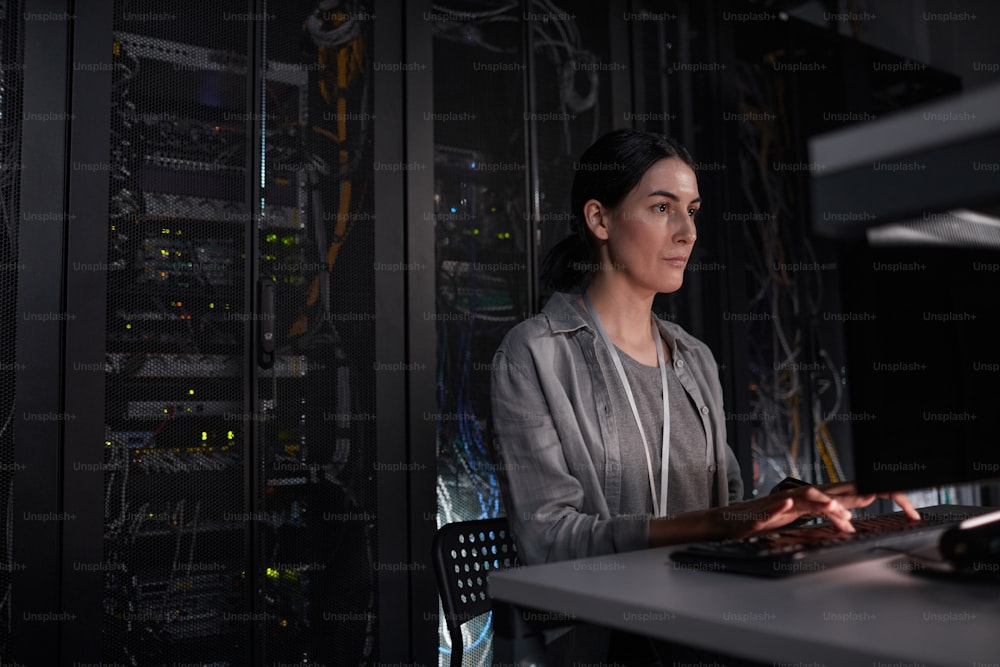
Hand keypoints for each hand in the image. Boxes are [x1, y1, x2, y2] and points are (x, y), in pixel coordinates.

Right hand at [710, 482, 920, 539]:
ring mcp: (779, 503)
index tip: (879, 505)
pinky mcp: (761, 512)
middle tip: (874, 497)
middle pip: (828, 492)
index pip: (841, 495)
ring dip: (819, 502)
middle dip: (851, 494)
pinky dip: (781, 504)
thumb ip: (819, 515)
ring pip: (802, 498)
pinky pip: (773, 507)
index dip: (864, 495)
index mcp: (807, 501)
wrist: (727, 522)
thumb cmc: (761, 521)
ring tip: (836, 509)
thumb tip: (847, 516)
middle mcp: (796, 498)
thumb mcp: (796, 519)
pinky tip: (788, 502)